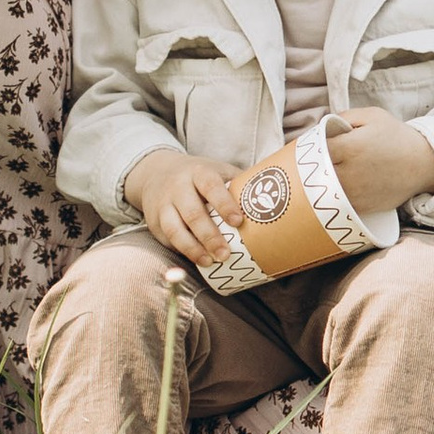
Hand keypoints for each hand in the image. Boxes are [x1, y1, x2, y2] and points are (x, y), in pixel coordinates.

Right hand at [125, 145, 243, 263]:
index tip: (238, 221)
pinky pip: (167, 239)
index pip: (211, 186)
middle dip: (210, 236)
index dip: (225, 204)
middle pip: (192, 213)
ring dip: (193, 248)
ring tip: (210, 262)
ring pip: (175, 229)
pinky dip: (182, 251)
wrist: (156, 173)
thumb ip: (240, 184)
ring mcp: (163, 205)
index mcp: (199, 172)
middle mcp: (178, 187)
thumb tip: (279, 198)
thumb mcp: (217, 171)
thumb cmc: (199, 176)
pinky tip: (197, 260)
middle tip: (226, 254)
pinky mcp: (154, 222)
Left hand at [322, 108, 433, 218]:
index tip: (317, 144)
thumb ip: (344, 117)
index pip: (317, 148)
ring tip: (330, 172)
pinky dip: (335, 196)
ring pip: (325, 190)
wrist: (423, 163)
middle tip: (320, 159)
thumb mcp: (372, 115)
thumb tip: (323, 126)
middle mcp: (350, 172)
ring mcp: (355, 192)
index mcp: (350, 147)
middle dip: (315, 164)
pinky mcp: (362, 206)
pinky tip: (341, 187)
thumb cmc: (397, 136)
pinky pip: (338, 204)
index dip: (314, 145)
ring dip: (323, 182)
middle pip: (317, 171)